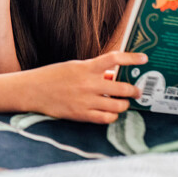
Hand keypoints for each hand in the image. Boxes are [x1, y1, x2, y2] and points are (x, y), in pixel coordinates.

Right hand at [24, 51, 147, 123]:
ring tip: (124, 103)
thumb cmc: (53, 76)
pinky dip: (112, 116)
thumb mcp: (74, 67)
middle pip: (123, 87)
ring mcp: (86, 100)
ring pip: (118, 105)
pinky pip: (106, 118)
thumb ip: (94, 71)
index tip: (144, 59)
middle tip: (137, 91)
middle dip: (134, 90)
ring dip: (124, 104)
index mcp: (86, 67)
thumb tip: (112, 76)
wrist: (32, 90)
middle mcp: (89, 84)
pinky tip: (111, 112)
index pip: (114, 59)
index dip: (132, 58)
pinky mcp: (82, 115)